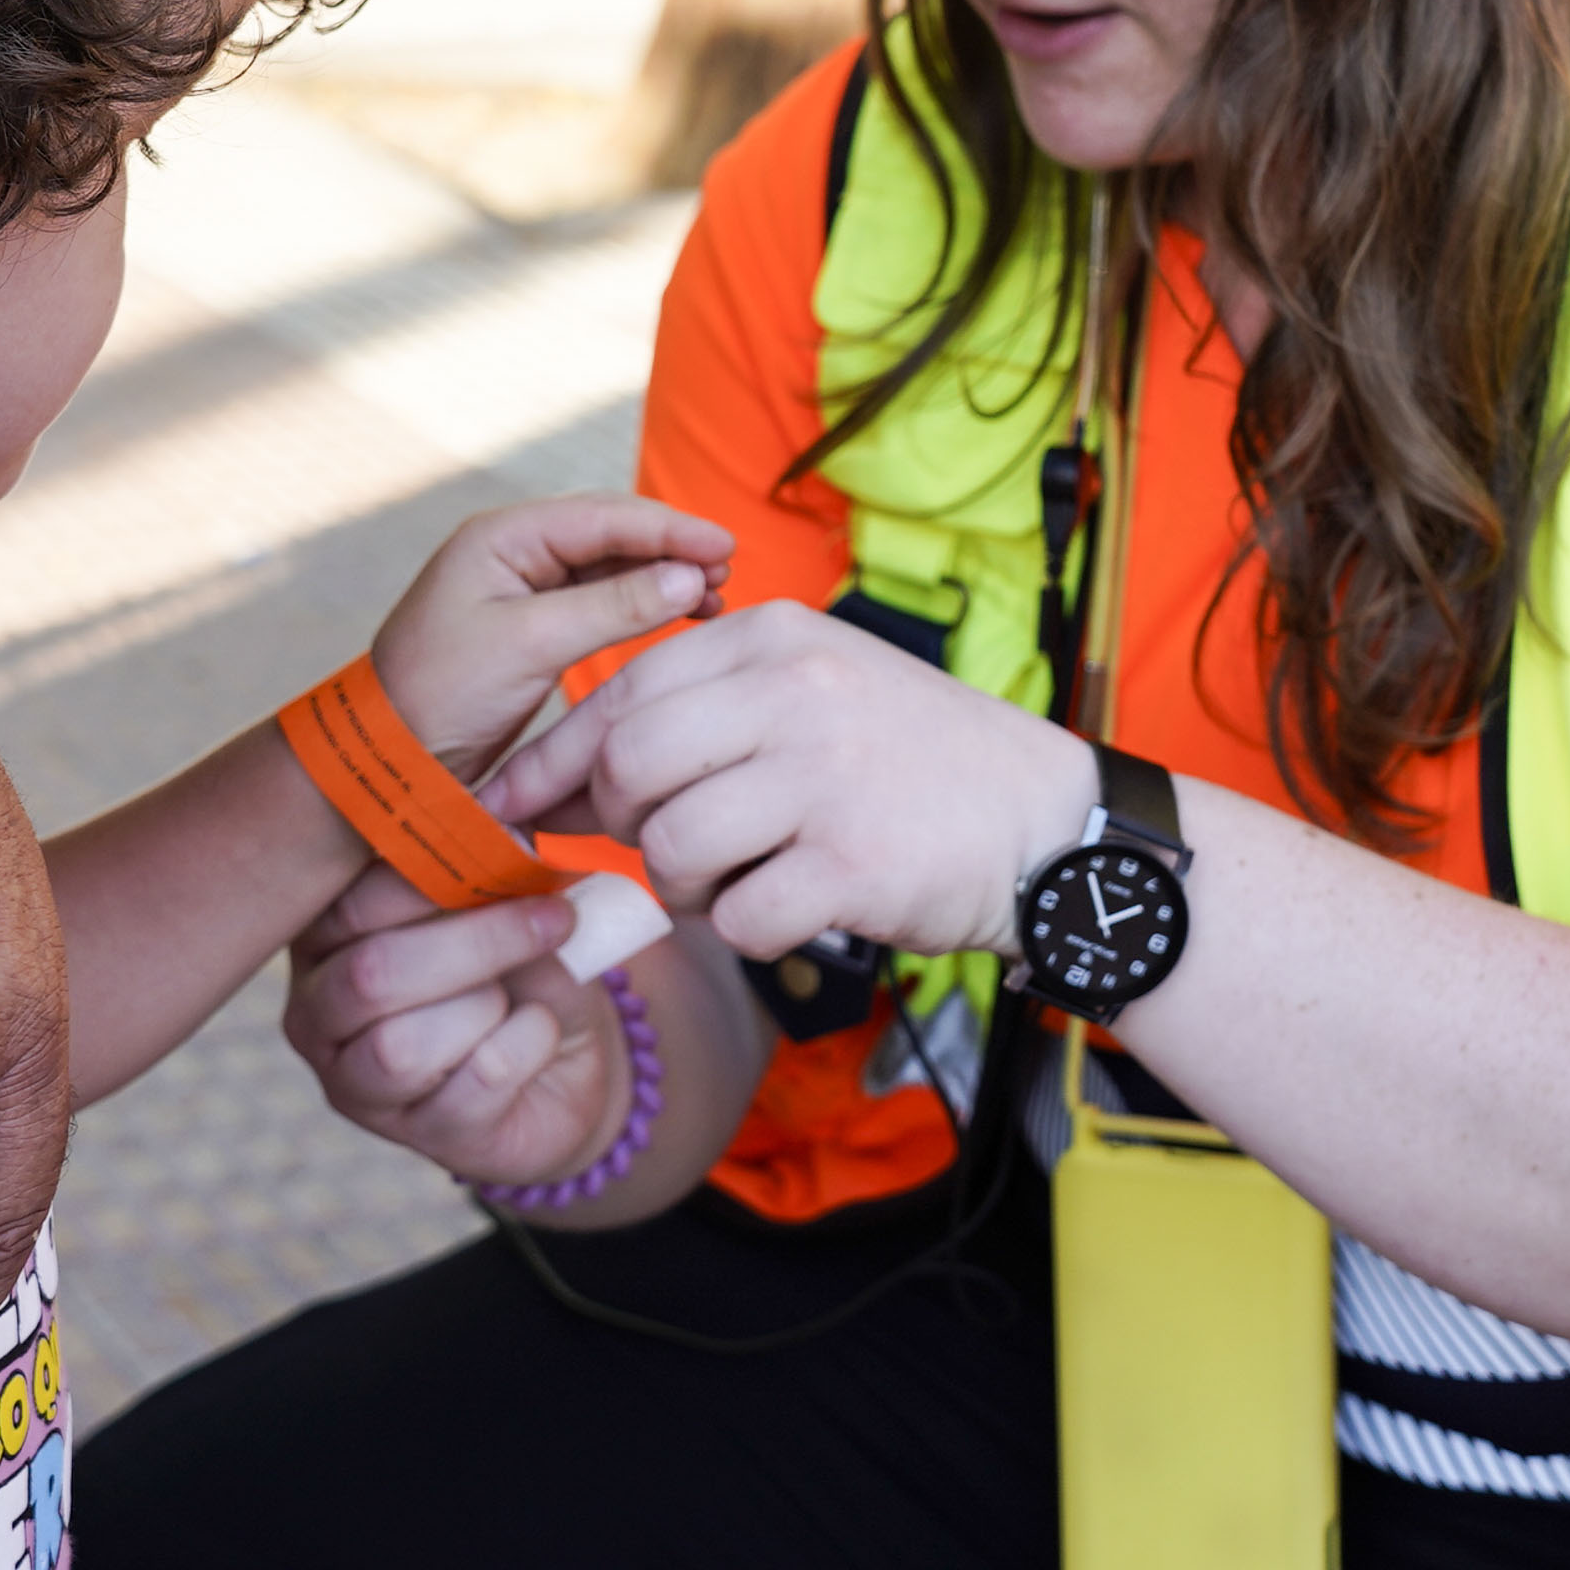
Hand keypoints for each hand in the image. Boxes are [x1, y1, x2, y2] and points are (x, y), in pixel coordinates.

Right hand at [281, 865, 627, 1187]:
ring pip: (402, 1046)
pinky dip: (525, 1045)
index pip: (352, 901)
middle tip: (555, 916)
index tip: (515, 847)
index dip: (435, 873)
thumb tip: (508, 826)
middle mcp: (317, 1011)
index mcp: (323, 935)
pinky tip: (538, 1031)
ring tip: (524, 991)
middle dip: (476, 941)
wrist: (565, 1061)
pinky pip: (472, 1086)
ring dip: (488, 1004)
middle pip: (372, 974)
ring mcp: (358, 1082)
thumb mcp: (506, 899)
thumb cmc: (519, 963)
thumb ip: (493, 864)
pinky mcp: (419, 1135)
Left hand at [366, 497, 731, 777]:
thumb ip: (611, 607)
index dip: (668, 528)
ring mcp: (524, 589)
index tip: (725, 546)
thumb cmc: (442, 695)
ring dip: (661, 579)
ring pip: (610, 569)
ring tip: (715, 597)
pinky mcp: (534, 628)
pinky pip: (599, 603)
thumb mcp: (530, 646)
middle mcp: (513, 552)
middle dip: (671, 550)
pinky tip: (679, 617)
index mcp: (501, 538)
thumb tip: (688, 577)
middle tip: (728, 571)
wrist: (391, 759)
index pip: (602, 516)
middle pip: (610, 534)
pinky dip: (641, 607)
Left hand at [484, 600, 1099, 962]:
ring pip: (672, 847)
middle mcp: (795, 692)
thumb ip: (697, 716)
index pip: (622, 691)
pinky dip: (747, 931)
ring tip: (737, 882)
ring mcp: (824, 777)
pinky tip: (790, 911)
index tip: (525, 802)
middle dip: (623, 824)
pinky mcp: (853, 863)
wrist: (1044, 821)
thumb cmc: (905, 762)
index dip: (560, 758)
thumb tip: (559, 778)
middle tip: (664, 847)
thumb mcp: (809, 693)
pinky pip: (739, 917)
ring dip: (685, 889)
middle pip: (631, 766)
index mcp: (773, 638)